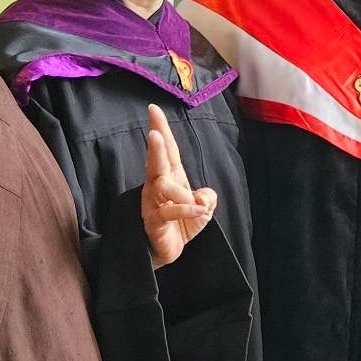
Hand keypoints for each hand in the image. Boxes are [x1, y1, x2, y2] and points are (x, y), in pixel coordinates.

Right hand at [139, 105, 215, 267]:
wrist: (168, 251)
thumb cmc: (183, 223)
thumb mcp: (204, 207)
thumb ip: (208, 196)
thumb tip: (203, 195)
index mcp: (171, 176)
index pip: (167, 149)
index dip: (161, 129)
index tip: (153, 109)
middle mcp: (158, 185)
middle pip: (156, 161)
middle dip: (156, 146)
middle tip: (153, 133)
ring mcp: (153, 203)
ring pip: (161, 185)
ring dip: (180, 191)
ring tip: (197, 202)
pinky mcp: (154, 221)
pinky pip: (168, 211)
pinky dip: (186, 209)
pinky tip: (199, 210)